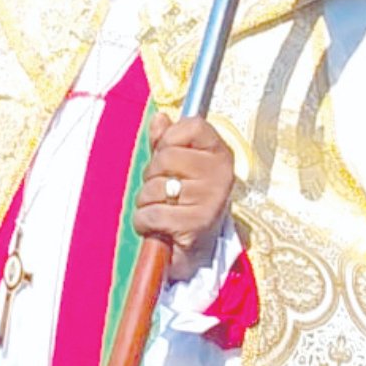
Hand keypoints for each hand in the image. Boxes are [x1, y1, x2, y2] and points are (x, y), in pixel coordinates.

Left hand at [134, 114, 235, 281]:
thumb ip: (167, 141)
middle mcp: (221, 174)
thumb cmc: (186, 201)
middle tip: (164, 191)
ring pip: (154, 187)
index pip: (193, 125)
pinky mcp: (196, 224)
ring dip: (147, 201)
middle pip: (166, 156)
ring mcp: (211, 199)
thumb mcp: (179, 167)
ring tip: (162, 210)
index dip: (170, 138)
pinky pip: (151, 213)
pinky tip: (157, 227)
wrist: (198, 248)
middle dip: (152, 176)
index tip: (167, 155)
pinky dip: (144, 222)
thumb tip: (160, 118)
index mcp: (220, 154)